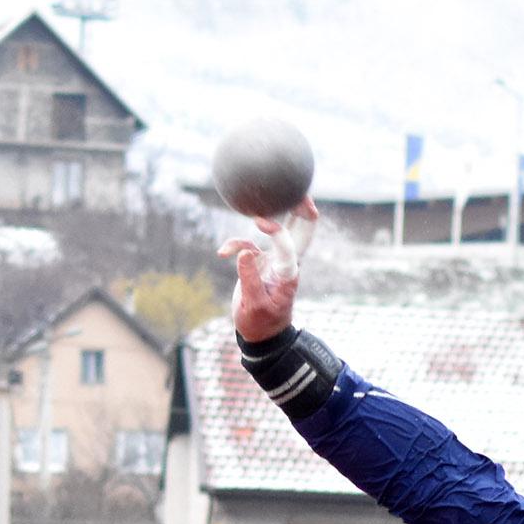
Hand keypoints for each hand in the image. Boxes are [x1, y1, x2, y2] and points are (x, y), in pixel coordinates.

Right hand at [221, 198, 315, 341]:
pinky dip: (235, 244)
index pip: (289, 246)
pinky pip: (249, 244)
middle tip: (298, 187)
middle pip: (301, 229)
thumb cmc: (260, 324)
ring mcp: (274, 260)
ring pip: (278, 229)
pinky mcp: (261, 262)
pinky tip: (222, 253)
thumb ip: (249, 279)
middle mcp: (286, 263)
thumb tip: (244, 252)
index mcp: (288, 274)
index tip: (261, 221)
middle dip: (301, 208)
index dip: (278, 231)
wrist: (260, 336)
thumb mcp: (253, 305)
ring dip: (269, 215)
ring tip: (258, 199)